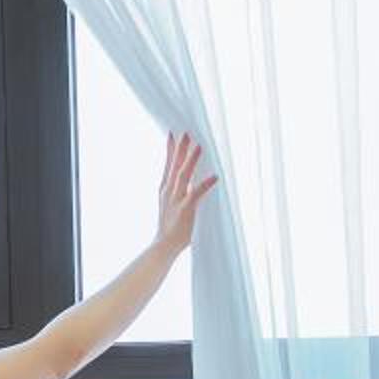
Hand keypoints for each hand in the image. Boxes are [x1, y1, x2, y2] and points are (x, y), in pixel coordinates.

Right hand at [153, 132, 219, 254]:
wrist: (163, 245)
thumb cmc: (170, 227)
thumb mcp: (170, 204)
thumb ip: (178, 190)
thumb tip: (188, 180)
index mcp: (165, 189)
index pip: (168, 165)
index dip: (170, 149)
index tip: (172, 134)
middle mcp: (169, 191)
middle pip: (175, 165)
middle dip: (181, 148)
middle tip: (186, 132)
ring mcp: (176, 199)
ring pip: (184, 175)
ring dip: (192, 160)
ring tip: (200, 146)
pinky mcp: (185, 209)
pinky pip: (196, 194)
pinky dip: (205, 184)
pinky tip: (215, 176)